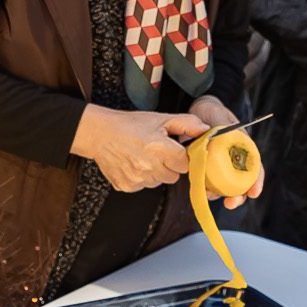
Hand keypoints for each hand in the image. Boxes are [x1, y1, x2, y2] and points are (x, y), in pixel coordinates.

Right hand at [70, 105, 206, 192]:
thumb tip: (206, 130)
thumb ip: (187, 124)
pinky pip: (144, 187)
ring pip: (159, 182)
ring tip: (143, 157)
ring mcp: (137, 179)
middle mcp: (149, 167)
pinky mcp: (127, 186)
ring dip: (156, 172)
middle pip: (174, 176)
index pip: (186, 164)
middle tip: (157, 152)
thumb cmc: (130, 125)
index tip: (174, 150)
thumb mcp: (160, 119)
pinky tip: (133, 164)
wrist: (100, 134)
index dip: (181, 156)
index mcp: (160, 148)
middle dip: (170, 165)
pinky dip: (141, 178)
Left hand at [186, 96, 264, 207]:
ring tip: (209, 196)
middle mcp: (234, 161)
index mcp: (244, 150)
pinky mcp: (206, 169)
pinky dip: (204, 188)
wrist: (199, 112)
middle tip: (231, 204)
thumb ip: (223, 129)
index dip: (256, 182)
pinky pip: (207, 182)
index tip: (254, 193)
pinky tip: (199, 191)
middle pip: (241, 184)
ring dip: (219, 195)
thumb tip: (222, 140)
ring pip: (224, 187)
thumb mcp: (219, 118)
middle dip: (238, 197)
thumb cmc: (214, 114)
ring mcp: (220, 166)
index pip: (255, 168)